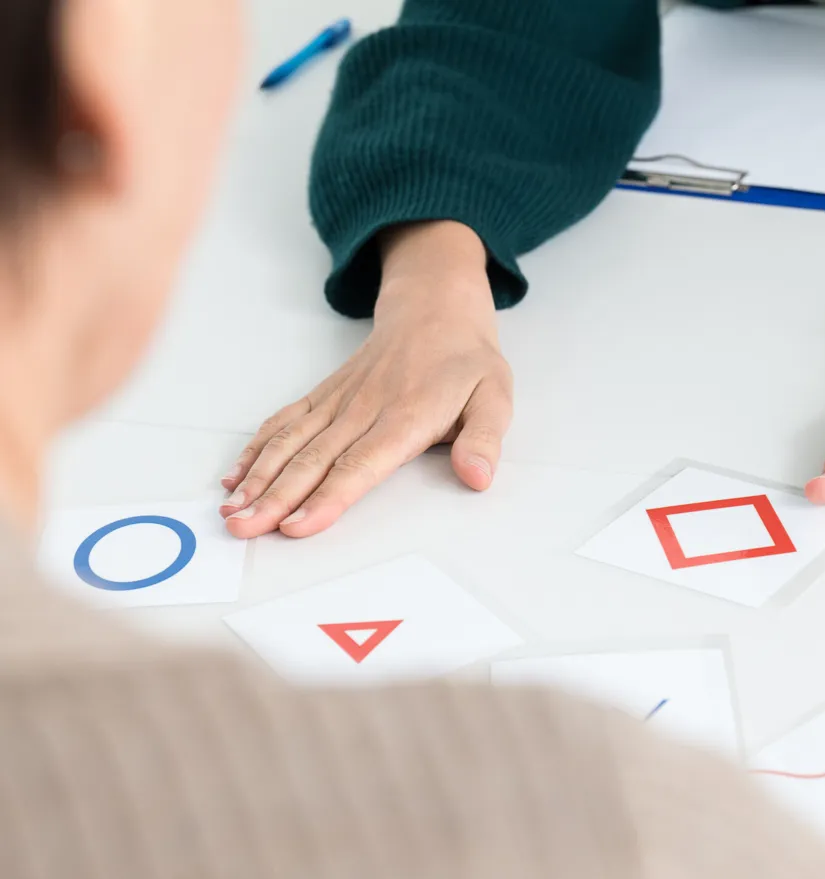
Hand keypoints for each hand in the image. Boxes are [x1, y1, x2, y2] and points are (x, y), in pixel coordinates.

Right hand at [220, 221, 511, 538]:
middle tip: (244, 529)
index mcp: (406, 416)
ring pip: (291, 442)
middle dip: (275, 497)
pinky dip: (258, 448)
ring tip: (232, 510)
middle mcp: (364, 409)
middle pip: (313, 460)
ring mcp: (339, 400)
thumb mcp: (496, 397)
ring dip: (258, 477)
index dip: (327, 497)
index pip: (361, 465)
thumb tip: (478, 476)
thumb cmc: (465, 361)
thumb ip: (485, 440)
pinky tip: (236, 476)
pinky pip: (285, 421)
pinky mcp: (325, 394)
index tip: (297, 524)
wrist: (436, 308)